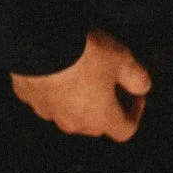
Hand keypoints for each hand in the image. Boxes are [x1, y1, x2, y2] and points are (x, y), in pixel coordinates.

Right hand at [9, 30, 151, 140]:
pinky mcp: (29, 97)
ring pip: (70, 110)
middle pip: (97, 122)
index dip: (136, 112)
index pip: (125, 130)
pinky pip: (47, 95)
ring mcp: (48, 112)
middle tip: (113, 78)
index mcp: (100, 118)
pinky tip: (60, 64)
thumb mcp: (124, 60)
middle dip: (108, 103)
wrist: (39, 42)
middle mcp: (73, 123)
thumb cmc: (85, 54)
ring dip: (80, 96)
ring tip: (85, 68)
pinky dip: (56, 85)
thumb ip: (138, 78)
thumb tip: (143, 86)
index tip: (136, 94)